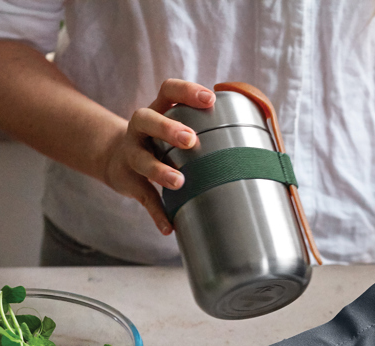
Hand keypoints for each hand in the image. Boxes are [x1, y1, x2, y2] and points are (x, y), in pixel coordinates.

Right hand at [103, 79, 215, 234]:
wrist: (115, 160)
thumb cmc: (161, 143)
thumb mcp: (174, 129)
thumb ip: (205, 132)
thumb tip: (259, 149)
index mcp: (157, 110)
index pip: (168, 90)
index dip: (187, 91)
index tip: (210, 98)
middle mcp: (140, 129)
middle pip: (147, 119)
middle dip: (168, 128)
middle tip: (190, 139)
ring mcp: (132, 153)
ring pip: (141, 159)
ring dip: (159, 170)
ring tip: (179, 182)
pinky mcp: (129, 181)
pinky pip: (143, 197)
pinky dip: (156, 213)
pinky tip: (168, 226)